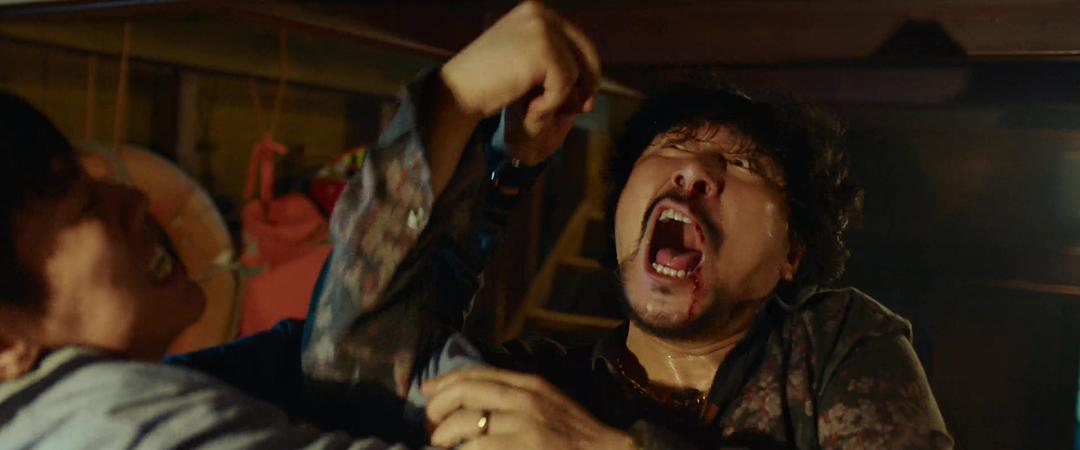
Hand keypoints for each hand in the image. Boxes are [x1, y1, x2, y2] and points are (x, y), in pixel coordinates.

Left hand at [422, 367, 634, 449]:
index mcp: (529, 384)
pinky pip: (476, 448)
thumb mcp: (548, 403)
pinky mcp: (521, 449)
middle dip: (438, 409)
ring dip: (444, 437)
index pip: (477, 374)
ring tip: (441, 446)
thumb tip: (474, 401)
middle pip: (465, 393)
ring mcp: (523, 427)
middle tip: (431, 427)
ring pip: (465, 425)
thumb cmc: (576, 436)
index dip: (446, 382)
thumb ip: (517, 396)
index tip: (428, 392)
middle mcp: (524, 399)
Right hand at [440, 1, 599, 136]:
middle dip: (586, 85)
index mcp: (536, 11)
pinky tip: (532, 110)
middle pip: (586, 53)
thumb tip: (591, 91)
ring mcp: (541, 30)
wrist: (459, 91)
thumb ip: (555, 65)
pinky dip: (552, 104)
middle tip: (578, 109)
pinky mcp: (542, 51)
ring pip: (577, 72)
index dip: (586, 72)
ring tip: (538, 110)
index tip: (581, 97)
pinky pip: (565, 85)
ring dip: (563, 99)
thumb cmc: (488, 83)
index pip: (579, 41)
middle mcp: (541, 14)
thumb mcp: (524, 62)